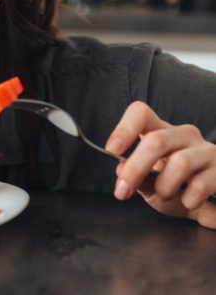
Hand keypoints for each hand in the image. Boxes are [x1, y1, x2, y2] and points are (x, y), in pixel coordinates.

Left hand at [105, 101, 215, 228]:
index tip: (112, 150)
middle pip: (156, 141)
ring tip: (167, 196)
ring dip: (165, 187)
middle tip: (122, 191)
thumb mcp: (153, 186)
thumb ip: (138, 178)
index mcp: (162, 133)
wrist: (214, 204)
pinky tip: (190, 202)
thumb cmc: (181, 189)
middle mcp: (185, 136)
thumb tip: (121, 169)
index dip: (125, 128)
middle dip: (135, 169)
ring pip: (179, 163)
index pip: (142, 114)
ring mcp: (207, 151)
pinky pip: (201, 185)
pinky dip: (189, 200)